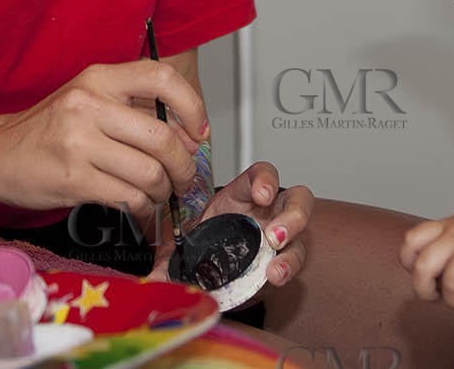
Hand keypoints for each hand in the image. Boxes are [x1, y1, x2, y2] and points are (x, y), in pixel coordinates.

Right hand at [0, 62, 206, 216]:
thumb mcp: (87, 100)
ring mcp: (79, 143)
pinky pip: (129, 198)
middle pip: (162, 137)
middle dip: (184, 166)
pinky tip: (140, 207)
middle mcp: (88, 104)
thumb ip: (132, 110)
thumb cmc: (46, 130)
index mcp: (97, 78)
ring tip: (159, 194)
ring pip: (149, 173)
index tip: (198, 132)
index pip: (161, 78)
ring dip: (164, 191)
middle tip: (185, 178)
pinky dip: (144, 208)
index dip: (191, 105)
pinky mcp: (73, 180)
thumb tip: (187, 136)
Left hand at [148, 161, 312, 300]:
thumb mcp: (188, 244)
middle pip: (297, 199)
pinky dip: (288, 269)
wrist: (221, 270)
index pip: (262, 175)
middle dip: (291, 215)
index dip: (265, 179)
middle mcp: (269, 212)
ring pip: (303, 231)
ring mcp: (282, 236)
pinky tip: (275, 277)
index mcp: (244, 196)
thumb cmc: (210, 243)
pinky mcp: (287, 259)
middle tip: (273, 234)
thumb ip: (170, 258)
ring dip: (292, 248)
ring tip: (275, 265)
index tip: (261, 194)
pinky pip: (297, 261)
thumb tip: (151, 278)